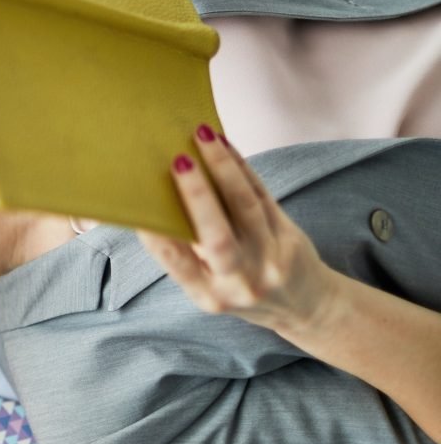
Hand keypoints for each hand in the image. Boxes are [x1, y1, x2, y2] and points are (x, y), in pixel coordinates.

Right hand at [136, 124, 340, 335]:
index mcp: (208, 295)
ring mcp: (269, 259)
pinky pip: (262, 195)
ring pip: (244, 206)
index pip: (176, 261)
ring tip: (203, 136)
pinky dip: (242, 168)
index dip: (155, 232)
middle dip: (196, 195)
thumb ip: (188, 253)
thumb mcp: (210, 287)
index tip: (138, 202)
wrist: (306, 307)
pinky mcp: (290, 237)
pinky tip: (225, 146)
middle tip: (178, 160)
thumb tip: (161, 199)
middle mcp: (239, 282)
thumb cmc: (243, 290)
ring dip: (222, 167)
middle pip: (216, 235)